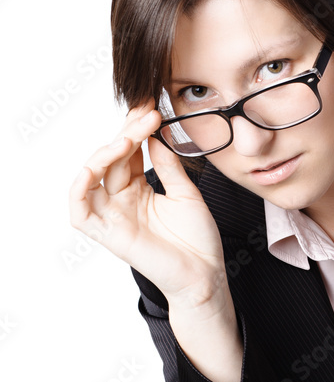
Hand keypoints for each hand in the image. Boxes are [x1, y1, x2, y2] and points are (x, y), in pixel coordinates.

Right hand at [68, 100, 229, 306]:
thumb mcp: (186, 193)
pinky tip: (95, 167)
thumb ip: (168, 165)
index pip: (128, 152)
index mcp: (139, 189)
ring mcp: (112, 216)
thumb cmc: (198, 239)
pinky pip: (79, 210)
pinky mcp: (107, 234)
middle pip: (112, 158)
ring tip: (131, 135)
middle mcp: (121, 200)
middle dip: (128, 131)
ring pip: (91, 176)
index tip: (151, 107)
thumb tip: (156, 136)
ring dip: (106, 151)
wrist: (206, 274)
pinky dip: (80, 187)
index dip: (136, 128)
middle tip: (148, 113)